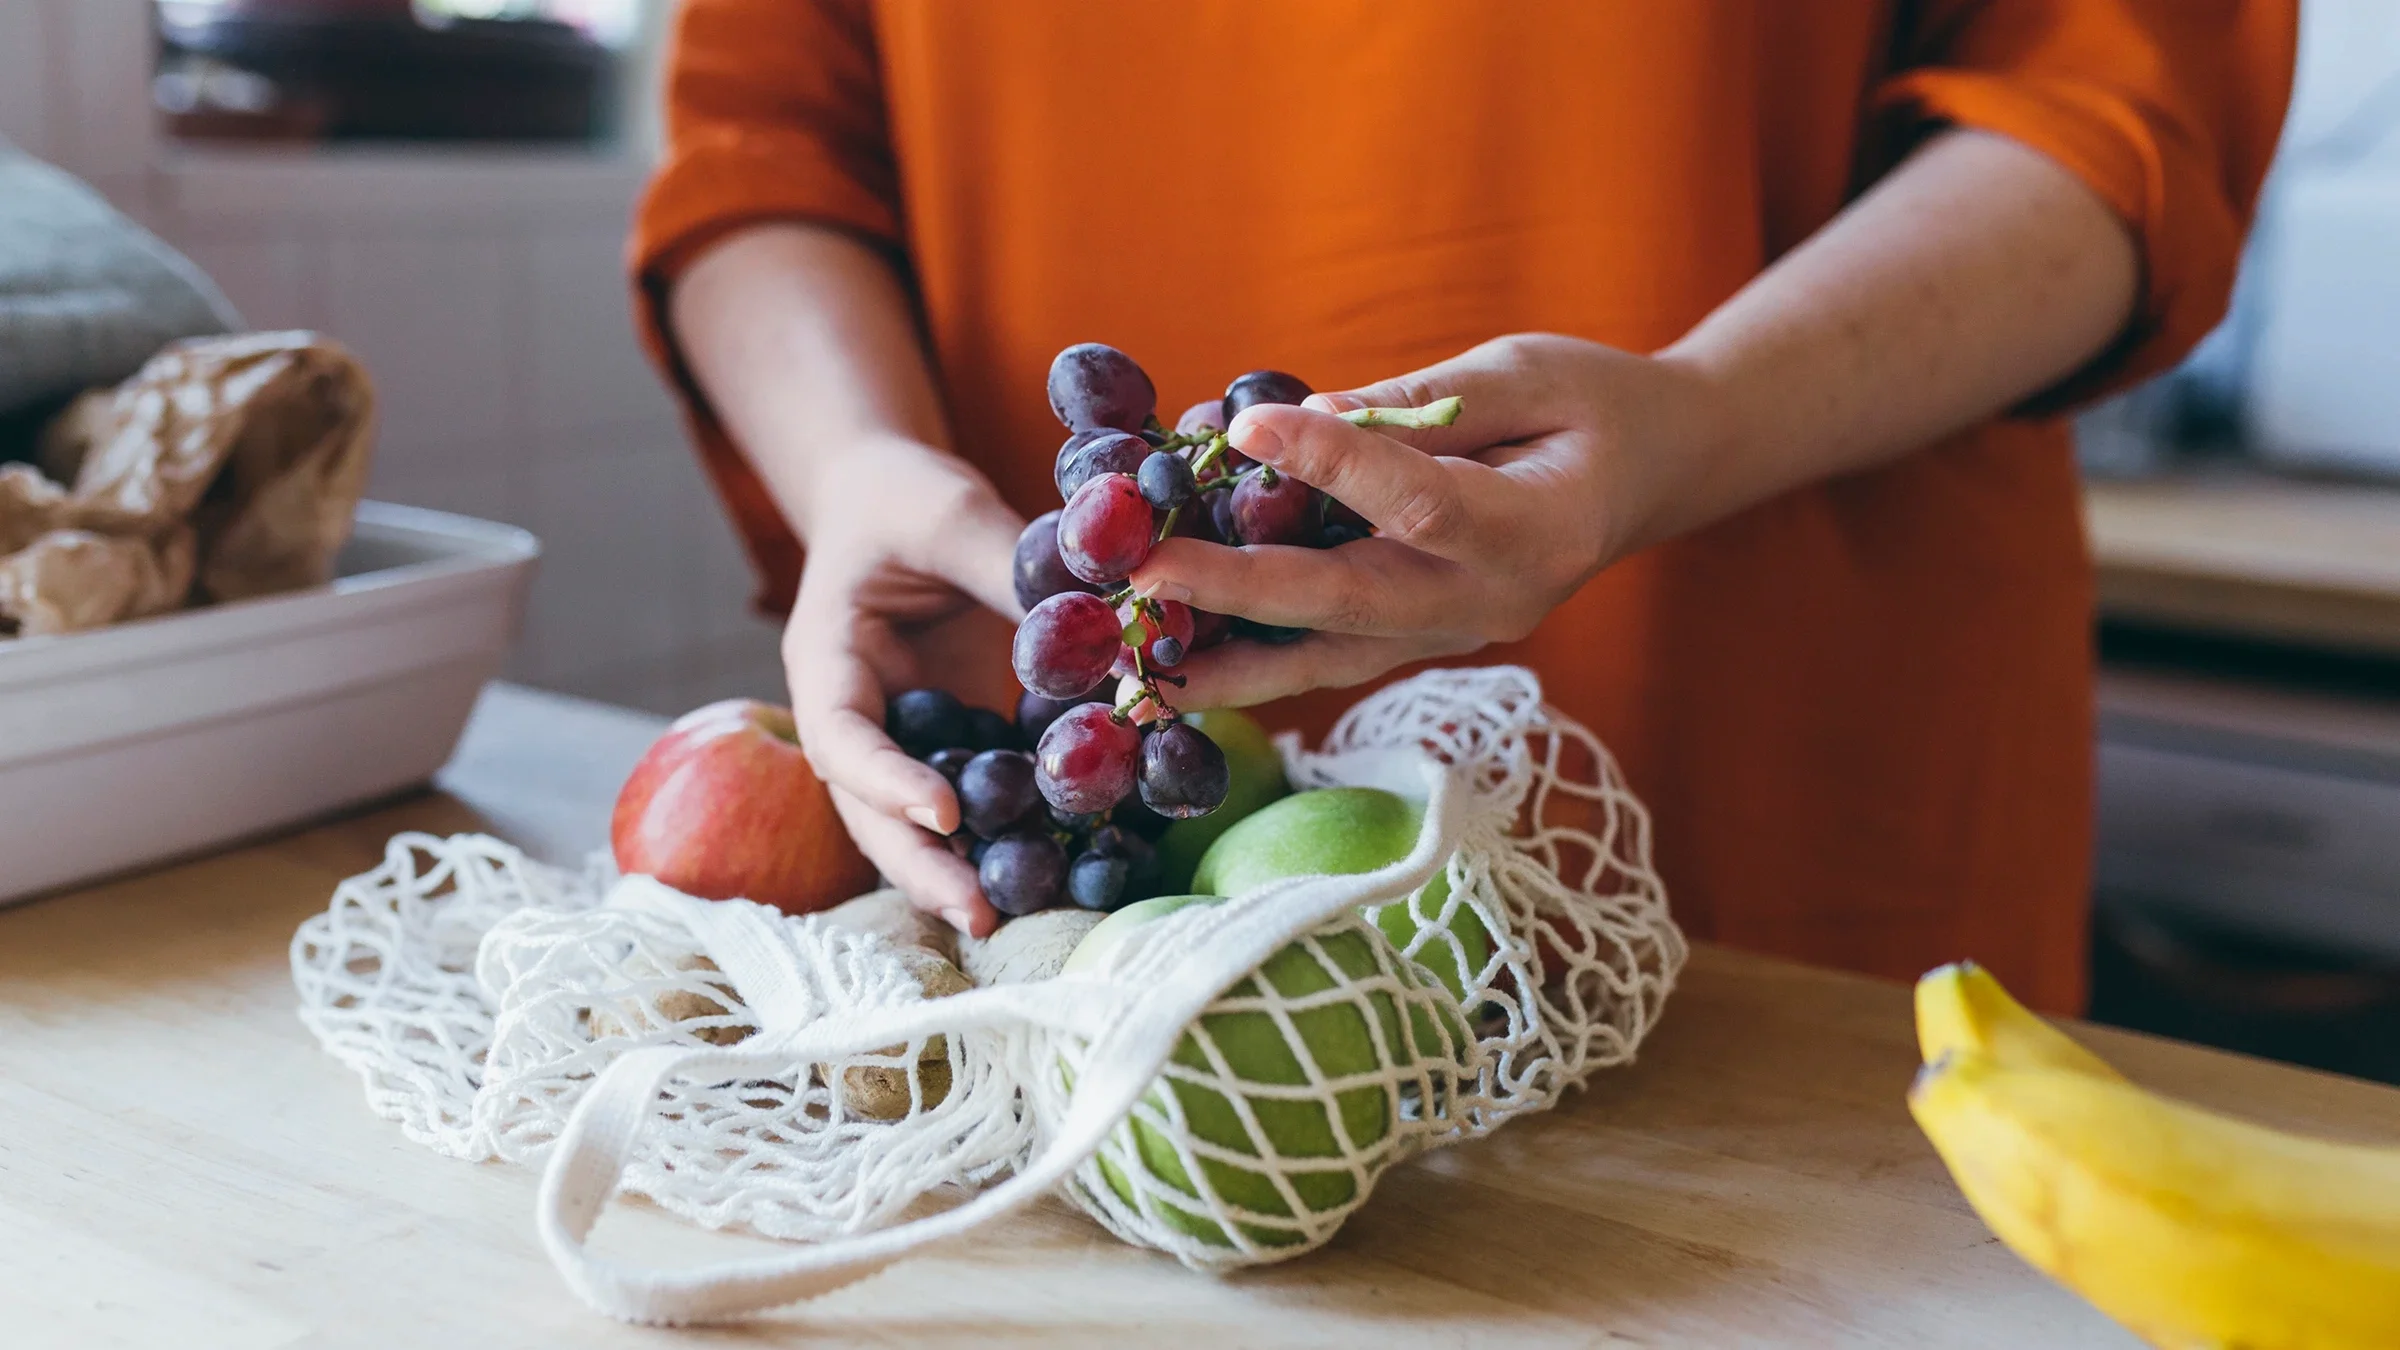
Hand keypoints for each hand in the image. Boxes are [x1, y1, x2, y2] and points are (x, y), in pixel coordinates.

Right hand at [781, 439, 1023, 935]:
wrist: (893, 497)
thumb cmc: (905, 498)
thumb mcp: (952, 514)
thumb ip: (1014, 569)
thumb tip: (1111, 629)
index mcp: (828, 661)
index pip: (841, 736)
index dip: (886, 781)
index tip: (944, 814)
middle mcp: (858, 716)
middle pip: (871, 810)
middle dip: (922, 866)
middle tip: (981, 915)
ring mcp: (904, 738)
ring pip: (920, 823)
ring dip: (966, 869)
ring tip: (1020, 917)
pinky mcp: (953, 741)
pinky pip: (979, 797)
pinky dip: (1014, 830)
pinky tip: (1069, 863)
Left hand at [1131, 334, 1725, 708]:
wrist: (1652, 475)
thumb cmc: (1595, 404)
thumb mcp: (1524, 370)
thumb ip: (1420, 404)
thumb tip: (1298, 424)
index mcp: (1534, 528)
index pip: (1419, 502)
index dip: (1333, 466)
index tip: (1244, 428)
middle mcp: (1490, 602)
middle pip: (1350, 604)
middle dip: (1238, 592)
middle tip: (1146, 575)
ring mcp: (1454, 635)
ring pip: (1326, 657)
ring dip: (1225, 660)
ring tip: (1132, 664)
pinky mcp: (1421, 642)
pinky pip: (1328, 657)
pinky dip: (1252, 661)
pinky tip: (1174, 661)